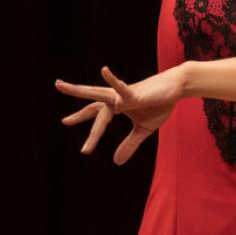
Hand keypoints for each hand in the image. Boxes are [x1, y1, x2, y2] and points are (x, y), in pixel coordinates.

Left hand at [56, 65, 184, 164]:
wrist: (176, 87)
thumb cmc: (159, 104)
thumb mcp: (143, 130)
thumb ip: (129, 145)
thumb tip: (116, 163)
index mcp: (116, 107)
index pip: (98, 119)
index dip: (90, 130)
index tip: (80, 144)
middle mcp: (115, 100)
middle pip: (91, 106)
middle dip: (77, 114)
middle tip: (63, 122)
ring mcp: (123, 96)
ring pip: (97, 95)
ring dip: (78, 91)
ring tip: (59, 85)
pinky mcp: (133, 93)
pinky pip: (121, 88)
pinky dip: (112, 80)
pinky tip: (104, 71)